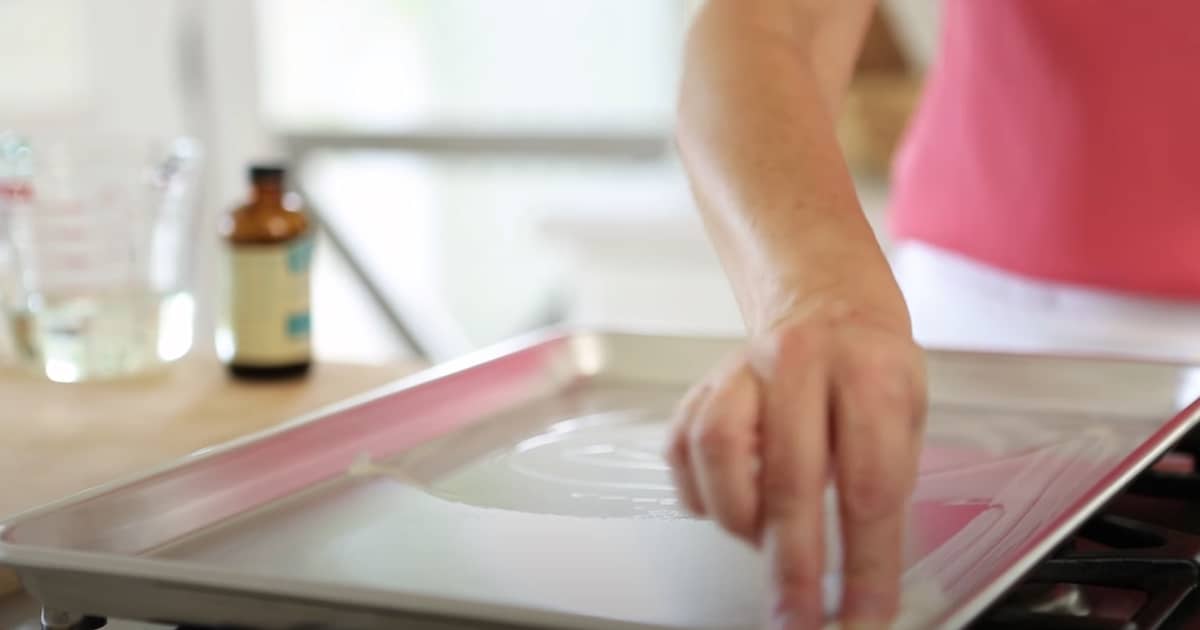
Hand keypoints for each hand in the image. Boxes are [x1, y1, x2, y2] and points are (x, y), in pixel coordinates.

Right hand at [665, 306, 926, 628]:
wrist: (825, 304)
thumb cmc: (870, 370)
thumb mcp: (908, 417)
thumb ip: (884, 489)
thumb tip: (864, 582)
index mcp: (869, 371)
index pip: (868, 485)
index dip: (866, 563)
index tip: (862, 615)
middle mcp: (800, 361)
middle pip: (789, 477)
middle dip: (793, 565)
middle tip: (797, 619)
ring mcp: (741, 369)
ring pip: (719, 454)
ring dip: (740, 520)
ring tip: (764, 542)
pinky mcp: (701, 385)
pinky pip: (683, 451)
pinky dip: (704, 496)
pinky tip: (733, 506)